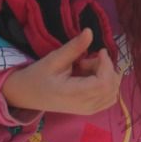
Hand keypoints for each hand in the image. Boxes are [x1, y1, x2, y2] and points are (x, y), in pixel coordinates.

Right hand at [1, 30, 117, 115]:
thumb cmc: (37, 76)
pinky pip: (109, 98)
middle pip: (111, 87)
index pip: (103, 84)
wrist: (27, 95)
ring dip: (106, 76)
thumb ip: (74, 47)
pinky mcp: (89, 109)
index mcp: (73, 94)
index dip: (107, 66)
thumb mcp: (53, 59)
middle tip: (86, 61)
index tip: (99, 51)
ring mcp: (88, 110)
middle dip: (106, 69)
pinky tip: (92, 76)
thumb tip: (90, 31)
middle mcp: (84, 106)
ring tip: (87, 69)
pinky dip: (107, 84)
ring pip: (113, 93)